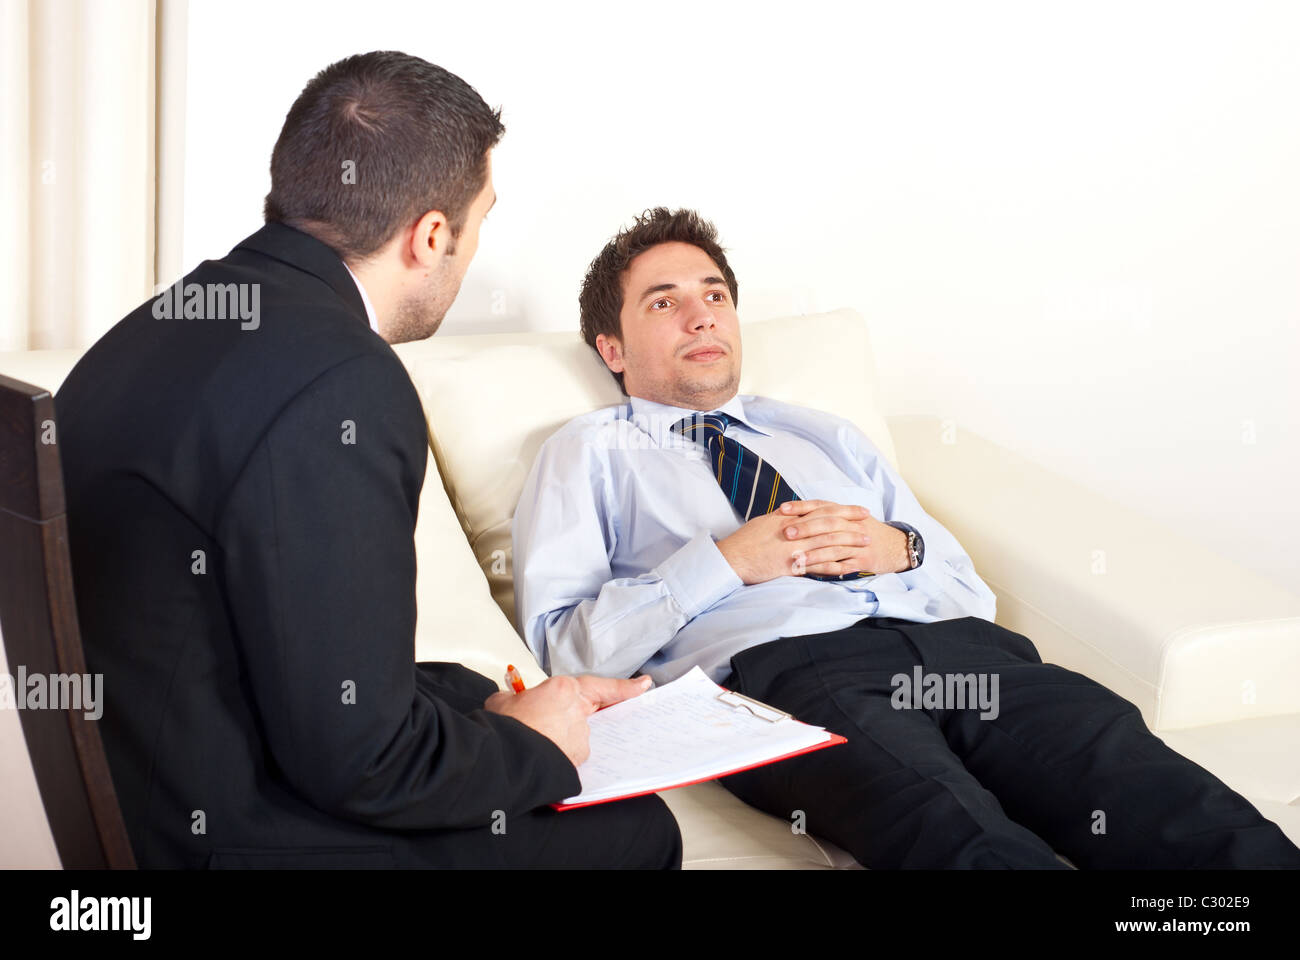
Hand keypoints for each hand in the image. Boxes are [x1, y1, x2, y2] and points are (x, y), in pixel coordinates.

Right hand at [484, 674, 652, 766]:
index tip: (644, 685)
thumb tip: (510, 700)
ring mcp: (581, 738)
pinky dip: (558, 753)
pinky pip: (570, 753)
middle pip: (587, 712)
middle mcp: (578, 714)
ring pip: (576, 734)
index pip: (603, 686)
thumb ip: (514, 696)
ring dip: (559, 737)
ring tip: (531, 741)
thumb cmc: (506, 728)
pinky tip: (539, 755)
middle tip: (544, 721)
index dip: (626, 687)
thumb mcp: (501, 701)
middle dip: (569, 716)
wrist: (506, 758)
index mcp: (564, 691)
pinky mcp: (576, 759)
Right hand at [717, 500, 882, 583]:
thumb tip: (796, 514)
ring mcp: (793, 548)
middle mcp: (793, 530)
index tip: (859, 511)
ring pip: (827, 543)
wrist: (731, 558)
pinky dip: (835, 566)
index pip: (822, 509)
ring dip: (849, 543)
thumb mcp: (765, 522)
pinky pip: (818, 566)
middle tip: (869, 525)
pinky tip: (849, 567)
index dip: (843, 510)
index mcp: (788, 517)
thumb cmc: (745, 541)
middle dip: (851, 524)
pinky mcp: (791, 566)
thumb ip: (784, 519)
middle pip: (829, 524)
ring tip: (866, 544)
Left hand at [778, 500, 910, 576]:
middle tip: (786, 533)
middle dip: (805, 528)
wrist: (896, 546)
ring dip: (814, 553)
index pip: (821, 505)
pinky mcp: (863, 560)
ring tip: (796, 558)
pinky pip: (843, 565)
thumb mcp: (850, 519)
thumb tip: (795, 515)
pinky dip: (827, 569)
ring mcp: (859, 543)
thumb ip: (827, 516)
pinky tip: (813, 572)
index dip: (801, 506)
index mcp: (846, 513)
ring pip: (834, 547)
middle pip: (827, 524)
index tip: (782, 509)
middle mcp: (852, 525)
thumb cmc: (865, 532)